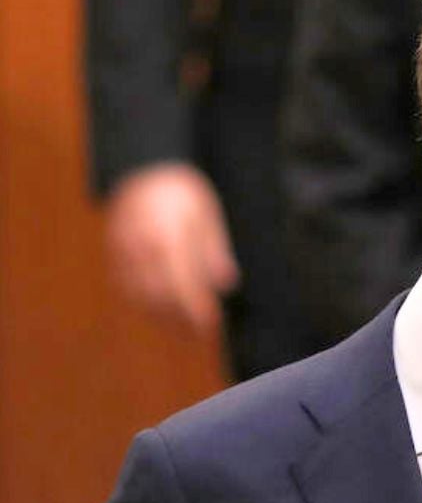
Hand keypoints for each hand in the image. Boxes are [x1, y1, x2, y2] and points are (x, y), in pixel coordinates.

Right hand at [105, 163, 239, 333]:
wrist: (142, 167)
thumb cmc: (182, 192)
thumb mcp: (207, 215)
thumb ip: (214, 250)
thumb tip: (226, 284)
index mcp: (169, 238)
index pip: (183, 286)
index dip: (196, 310)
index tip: (211, 325)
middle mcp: (142, 249)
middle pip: (160, 297)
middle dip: (181, 320)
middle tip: (200, 334)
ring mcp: (124, 252)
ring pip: (140, 296)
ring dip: (161, 316)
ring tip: (182, 329)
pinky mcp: (114, 253)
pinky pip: (126, 286)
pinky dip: (143, 303)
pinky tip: (159, 311)